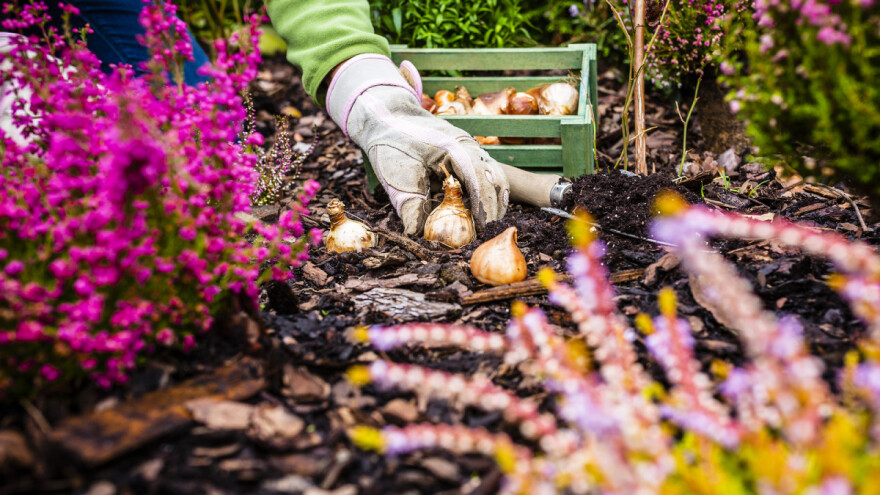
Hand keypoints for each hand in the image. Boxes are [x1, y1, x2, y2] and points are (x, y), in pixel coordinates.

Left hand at [325, 54, 508, 234]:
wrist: (388, 118)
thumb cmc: (393, 144)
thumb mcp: (397, 175)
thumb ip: (409, 205)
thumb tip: (417, 234)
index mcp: (456, 147)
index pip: (481, 179)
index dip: (483, 206)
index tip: (480, 229)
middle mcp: (469, 146)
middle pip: (495, 179)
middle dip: (493, 207)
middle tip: (484, 232)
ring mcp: (470, 150)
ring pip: (494, 177)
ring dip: (491, 201)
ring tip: (482, 226)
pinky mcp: (466, 156)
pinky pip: (484, 176)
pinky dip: (483, 194)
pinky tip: (474, 212)